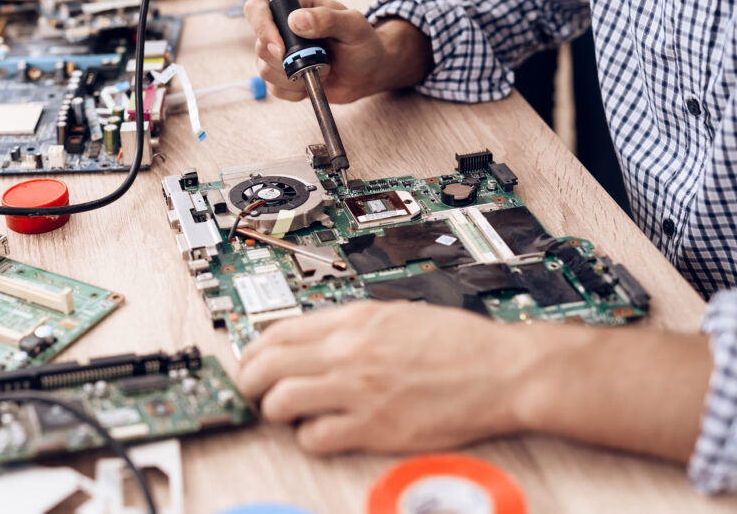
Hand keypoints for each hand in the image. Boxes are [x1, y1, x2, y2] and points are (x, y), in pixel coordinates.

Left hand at [236, 300, 524, 454]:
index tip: (251, 360)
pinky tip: (323, 432)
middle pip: (266, 365)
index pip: (276, 331)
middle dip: (249, 381)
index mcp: (353, 320)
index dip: (253, 349)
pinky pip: (315, 437)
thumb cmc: (459, 344)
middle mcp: (349, 351)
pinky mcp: (375, 428)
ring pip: (280, 401)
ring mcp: (359, 390)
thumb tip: (311, 338)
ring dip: (275, 410)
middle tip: (253, 391)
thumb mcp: (397, 314)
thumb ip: (351, 325)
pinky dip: (310, 438)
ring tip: (287, 414)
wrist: (503, 371)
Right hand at [243, 0, 433, 102]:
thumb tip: (296, 20)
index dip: (262, 27)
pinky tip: (312, 84)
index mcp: (295, 4)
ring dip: (293, 77)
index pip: (258, 7)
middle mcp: (282, 27)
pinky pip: (273, 88)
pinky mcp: (282, 76)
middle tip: (317, 62)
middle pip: (259, 43)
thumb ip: (328, 19)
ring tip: (321, 71)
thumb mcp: (354, 25)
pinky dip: (293, 91)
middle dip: (287, 60)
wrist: (368, 72)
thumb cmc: (363, 43)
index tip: (281, 47)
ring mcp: (280, 53)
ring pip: (264, 68)